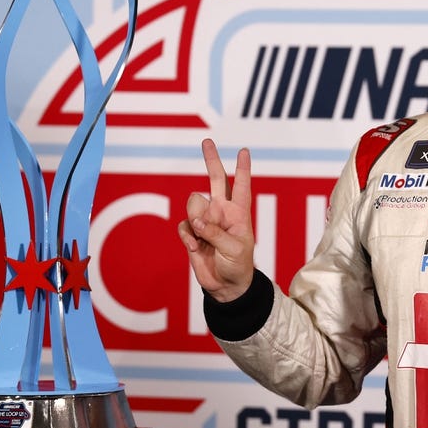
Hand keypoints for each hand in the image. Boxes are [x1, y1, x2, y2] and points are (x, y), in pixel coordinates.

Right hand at [177, 138, 255, 302]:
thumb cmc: (238, 265)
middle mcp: (222, 211)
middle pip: (215, 180)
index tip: (244, 150)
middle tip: (207, 141)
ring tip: (203, 239)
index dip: (243, 168)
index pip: (242, 185)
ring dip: (196, 221)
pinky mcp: (191, 232)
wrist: (225, 286)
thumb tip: (195, 220)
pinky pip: (183, 225)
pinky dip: (187, 236)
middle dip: (211, 160)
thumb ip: (214, 232)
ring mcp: (205, 220)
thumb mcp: (234, 249)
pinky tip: (196, 247)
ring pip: (193, 204)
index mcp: (239, 212)